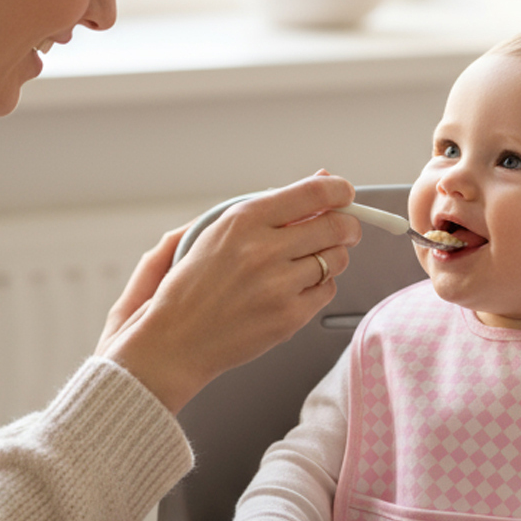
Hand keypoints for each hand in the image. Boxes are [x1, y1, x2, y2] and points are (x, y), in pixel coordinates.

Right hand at [96, 174, 358, 412]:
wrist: (174, 341)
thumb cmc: (192, 285)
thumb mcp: (218, 230)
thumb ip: (271, 205)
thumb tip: (322, 179)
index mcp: (242, 219)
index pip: (313, 193)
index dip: (338, 190)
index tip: (343, 193)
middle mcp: (262, 250)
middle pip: (336, 226)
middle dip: (347, 226)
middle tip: (343, 230)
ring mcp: (277, 285)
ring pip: (336, 259)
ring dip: (331, 258)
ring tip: (307, 263)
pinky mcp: (288, 317)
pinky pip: (327, 291)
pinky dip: (317, 287)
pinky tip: (294, 289)